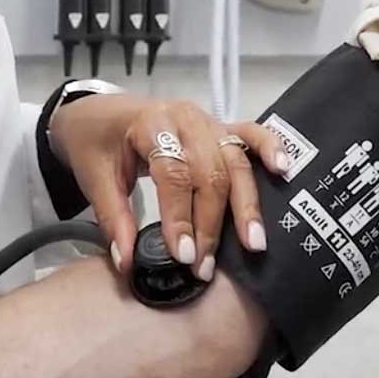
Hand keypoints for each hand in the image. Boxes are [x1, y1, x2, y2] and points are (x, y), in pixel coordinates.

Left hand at [48, 95, 285, 281]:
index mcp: (149, 125)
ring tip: (254, 242)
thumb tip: (128, 262)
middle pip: (209, 172)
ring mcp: (206, 119)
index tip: (182, 255)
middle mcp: (184, 118)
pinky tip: (283, 170)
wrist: (97, 113)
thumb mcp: (95, 179)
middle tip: (205, 265)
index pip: (172, 173)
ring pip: (234, 161)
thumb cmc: (96, 143)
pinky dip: (269, 149)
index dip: (180, 216)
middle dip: (210, 224)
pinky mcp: (218, 126)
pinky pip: (250, 133)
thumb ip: (114, 219)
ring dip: (246, 204)